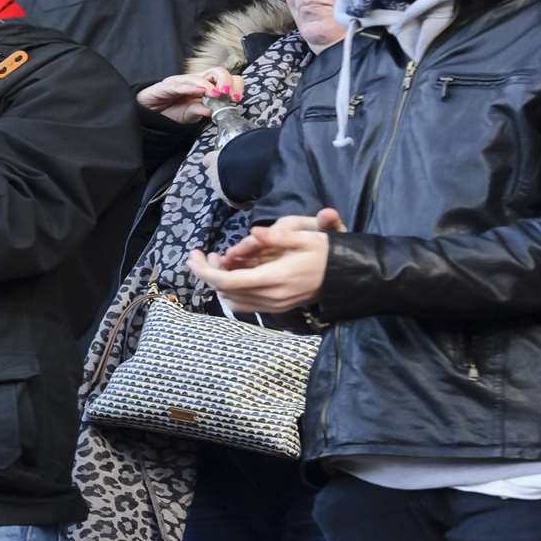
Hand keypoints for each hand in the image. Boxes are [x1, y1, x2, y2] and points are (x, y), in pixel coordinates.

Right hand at [136, 67, 242, 124]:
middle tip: (228, 95)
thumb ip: (202, 112)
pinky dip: (191, 87)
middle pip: (217, 71)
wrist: (148, 115)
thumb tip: (214, 111)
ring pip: (201, 76)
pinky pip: (180, 84)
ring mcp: (181, 81)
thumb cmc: (170, 113)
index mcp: (205, 87)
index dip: (234, 86)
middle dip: (226, 81)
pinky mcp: (166, 85)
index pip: (225, 79)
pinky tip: (198, 91)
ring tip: (216, 94)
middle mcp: (195, 81)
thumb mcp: (190, 116)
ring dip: (210, 85)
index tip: (236, 99)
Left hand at [189, 209, 343, 312]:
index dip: (205, 270)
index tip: (192, 255)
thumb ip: (277, 236)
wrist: (348, 278)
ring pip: (232, 299)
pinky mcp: (277, 308)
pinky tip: (235, 271)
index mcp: (274, 279)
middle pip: (225, 291)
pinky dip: (232, 289)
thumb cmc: (326, 253)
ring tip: (219, 259)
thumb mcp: (305, 237)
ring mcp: (274, 305)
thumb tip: (254, 232)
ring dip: (220, 280)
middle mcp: (271, 297)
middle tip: (205, 254)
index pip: (227, 281)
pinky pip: (244, 303)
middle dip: (208, 271)